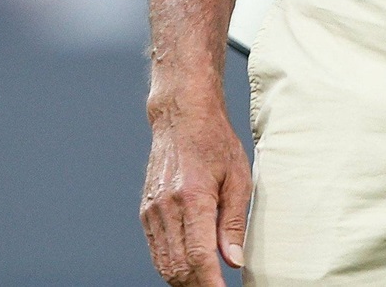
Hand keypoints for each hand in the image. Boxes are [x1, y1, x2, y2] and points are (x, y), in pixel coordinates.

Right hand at [141, 100, 250, 284]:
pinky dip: (171, 266)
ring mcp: (153, 209)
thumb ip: (233, 223)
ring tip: (206, 283)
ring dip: (184, 281)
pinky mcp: (146, 210)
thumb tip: (234, 261)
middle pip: (179, 266)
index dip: (211, 284)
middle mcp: (167, 206)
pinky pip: (156, 250)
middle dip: (198, 286)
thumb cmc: (214, 141)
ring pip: (164, 263)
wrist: (181, 116)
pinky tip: (189, 270)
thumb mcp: (238, 178)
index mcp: (193, 197)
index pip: (200, 256)